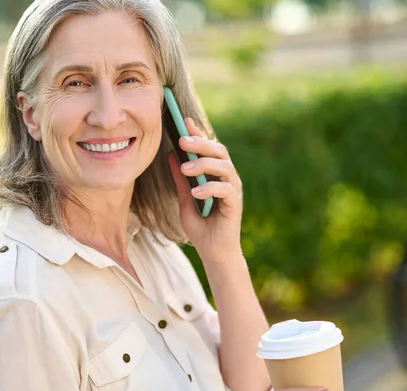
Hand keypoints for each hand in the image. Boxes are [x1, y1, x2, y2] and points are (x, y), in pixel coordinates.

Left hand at [167, 117, 242, 265]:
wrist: (212, 253)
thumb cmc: (200, 227)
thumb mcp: (184, 200)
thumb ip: (180, 180)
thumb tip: (170, 155)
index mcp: (215, 174)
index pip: (208, 148)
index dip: (198, 134)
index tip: (184, 121)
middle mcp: (227, 178)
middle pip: (219, 151)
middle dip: (201, 143)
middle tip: (182, 140)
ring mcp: (233, 190)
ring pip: (224, 166)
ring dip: (204, 164)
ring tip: (185, 169)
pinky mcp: (236, 204)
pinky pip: (226, 189)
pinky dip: (210, 188)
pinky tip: (196, 192)